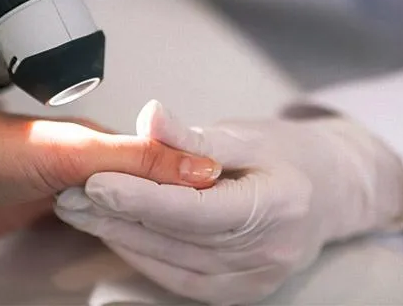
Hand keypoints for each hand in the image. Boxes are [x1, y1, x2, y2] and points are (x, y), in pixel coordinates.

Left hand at [0, 108, 221, 244]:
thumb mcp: (78, 153)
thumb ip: (140, 160)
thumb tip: (202, 166)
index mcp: (104, 138)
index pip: (162, 161)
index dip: (191, 179)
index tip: (221, 198)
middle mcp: (92, 160)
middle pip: (144, 185)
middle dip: (173, 201)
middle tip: (204, 225)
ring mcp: (71, 186)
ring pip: (122, 206)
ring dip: (145, 217)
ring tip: (178, 235)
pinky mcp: (51, 212)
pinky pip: (96, 222)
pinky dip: (115, 229)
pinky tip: (128, 239)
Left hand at [55, 101, 402, 304]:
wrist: (332, 192)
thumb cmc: (290, 154)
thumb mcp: (249, 133)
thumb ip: (195, 136)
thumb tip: (149, 115)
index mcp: (279, 204)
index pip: (198, 208)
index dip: (143, 196)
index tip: (95, 181)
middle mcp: (270, 253)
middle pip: (179, 238)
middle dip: (119, 216)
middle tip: (70, 194)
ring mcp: (257, 280)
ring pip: (174, 263)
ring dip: (122, 237)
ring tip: (80, 211)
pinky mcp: (242, 293)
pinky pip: (182, 281)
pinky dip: (146, 257)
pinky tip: (116, 235)